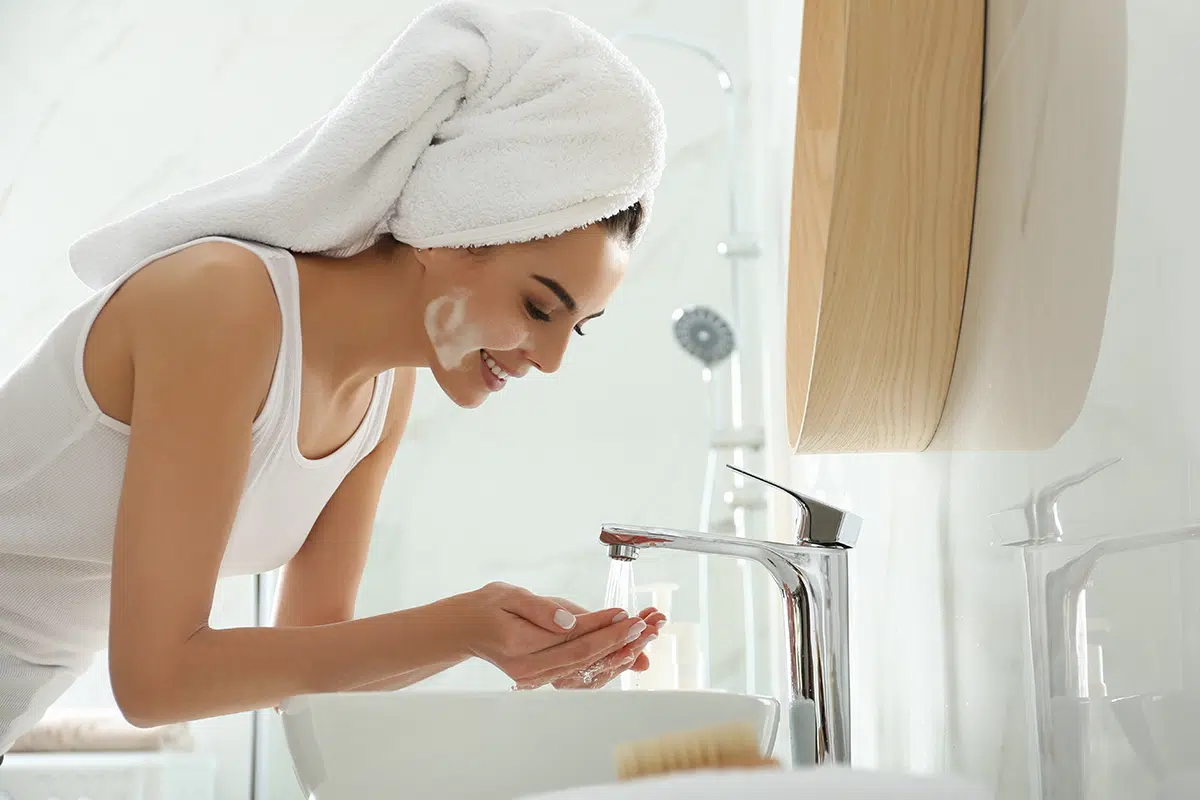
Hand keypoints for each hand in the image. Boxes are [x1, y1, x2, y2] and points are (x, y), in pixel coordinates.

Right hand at [450, 583, 653, 688]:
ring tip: (645, 637)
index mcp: (519, 645)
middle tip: (647, 626)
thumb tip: (570, 621)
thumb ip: (540, 609)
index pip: (572, 637)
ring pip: (586, 669)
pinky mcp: (544, 678)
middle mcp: (529, 669)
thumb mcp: (509, 595)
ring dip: (619, 653)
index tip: (627, 613)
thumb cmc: (488, 607)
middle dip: (620, 641)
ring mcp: (536, 678)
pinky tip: (627, 651)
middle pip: (584, 657)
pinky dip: (606, 662)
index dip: (603, 626)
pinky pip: (581, 674)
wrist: (468, 629)